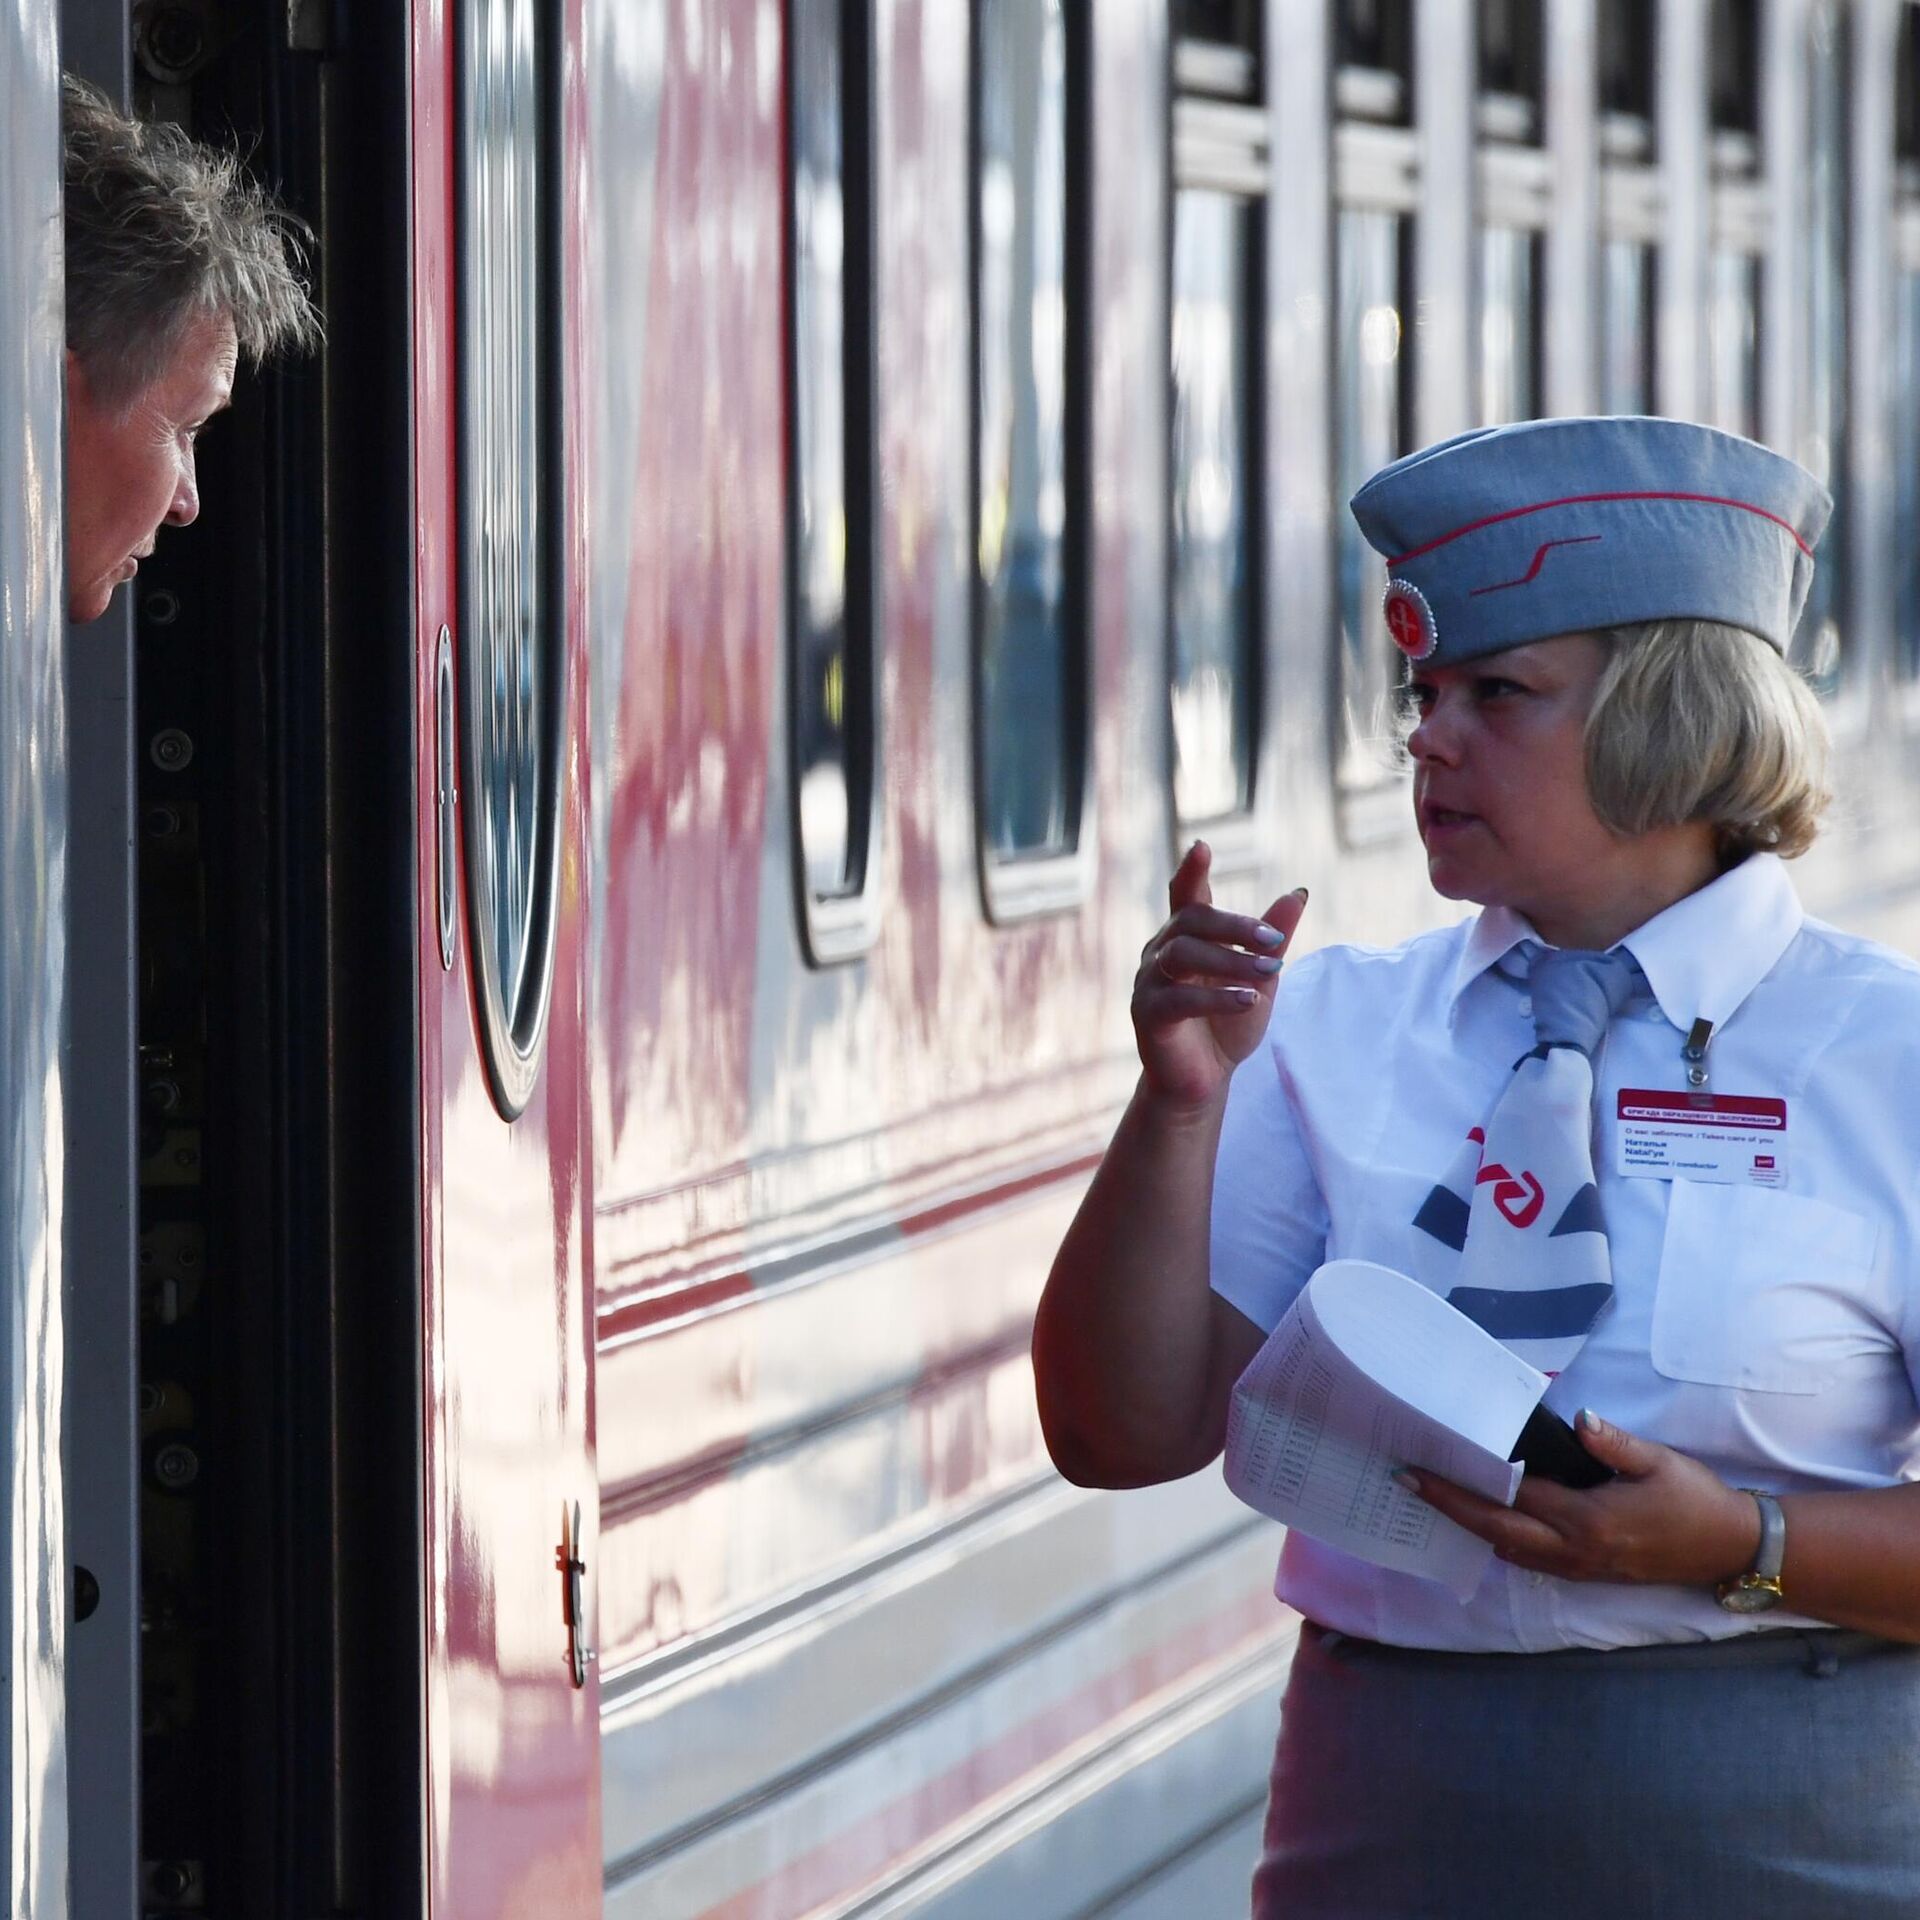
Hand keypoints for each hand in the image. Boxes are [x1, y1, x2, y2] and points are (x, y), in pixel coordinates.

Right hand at [1132, 841, 1308, 1112]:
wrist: (1203, 1080)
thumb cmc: (1227, 1024)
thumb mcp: (1259, 978)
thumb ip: (1272, 939)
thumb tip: (1298, 892)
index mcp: (1185, 937)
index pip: (1186, 896)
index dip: (1191, 871)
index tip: (1202, 846)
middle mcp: (1161, 952)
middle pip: (1190, 921)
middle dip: (1233, 926)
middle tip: (1273, 939)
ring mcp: (1149, 982)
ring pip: (1183, 955)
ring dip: (1230, 960)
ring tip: (1269, 972)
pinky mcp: (1148, 1015)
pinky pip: (1178, 998)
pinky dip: (1216, 997)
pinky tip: (1248, 1000)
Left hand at [1398, 1411, 1762, 1588]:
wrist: (1731, 1547)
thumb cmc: (1695, 1499)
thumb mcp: (1658, 1463)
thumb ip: (1615, 1443)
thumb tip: (1578, 1421)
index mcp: (1588, 1521)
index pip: (1513, 1497)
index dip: (1467, 1480)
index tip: (1428, 1464)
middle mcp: (1575, 1550)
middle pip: (1497, 1530)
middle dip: (1450, 1505)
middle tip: (1408, 1482)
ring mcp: (1580, 1567)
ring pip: (1509, 1548)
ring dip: (1470, 1523)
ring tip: (1434, 1496)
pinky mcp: (1587, 1572)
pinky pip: (1529, 1558)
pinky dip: (1499, 1538)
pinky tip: (1483, 1519)